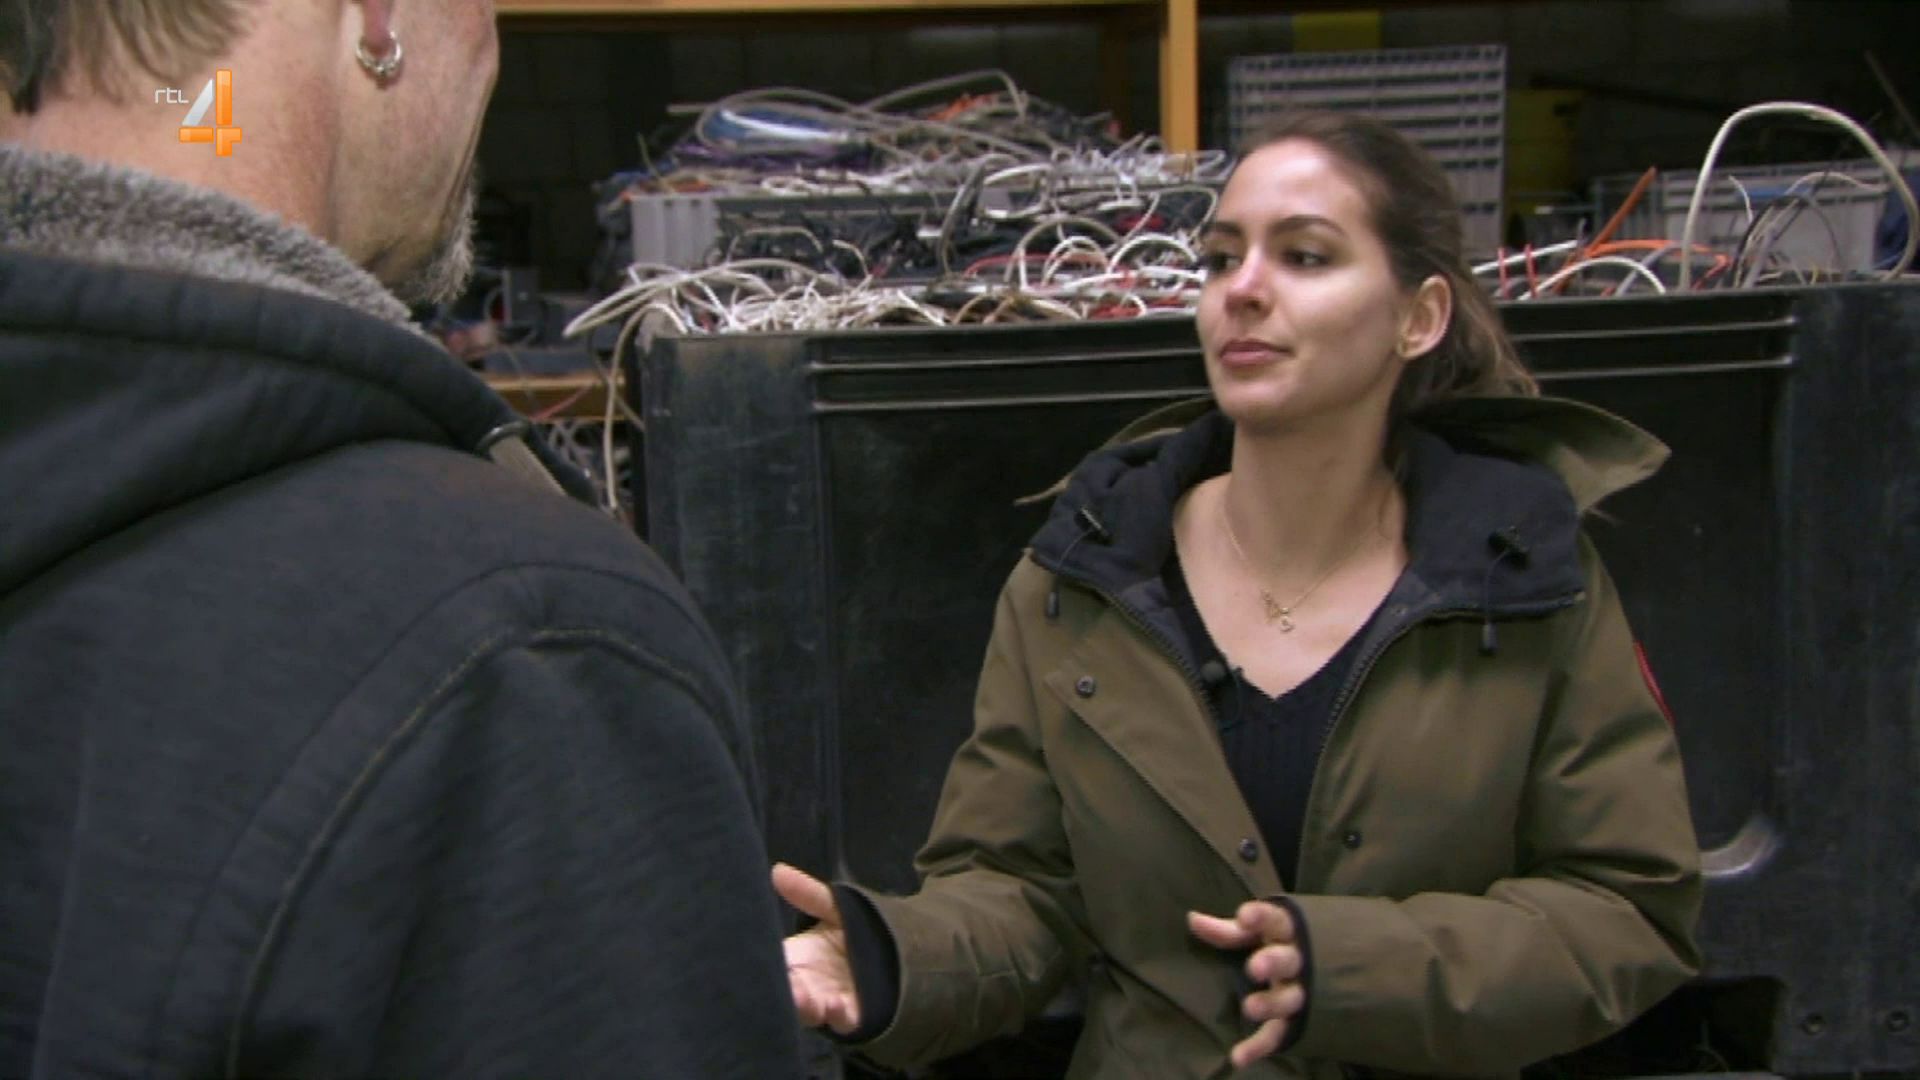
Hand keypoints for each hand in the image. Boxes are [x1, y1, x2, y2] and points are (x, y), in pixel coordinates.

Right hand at [772, 862, 862, 1034]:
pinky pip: (844, 1020)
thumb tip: (777, 870)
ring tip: (804, 999)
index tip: (757, 964)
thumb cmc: (854, 931)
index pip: (774, 966)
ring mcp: (828, 1000)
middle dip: (784, 992)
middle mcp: (806, 984)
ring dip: (805, 1008)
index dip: (764, 968)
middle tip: (783, 986)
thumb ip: (808, 894)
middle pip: (787, 993)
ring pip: (810, 1011)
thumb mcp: (833, 908)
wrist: (894, 951)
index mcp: (795, 960)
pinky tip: (836, 1006)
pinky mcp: (854, 1012)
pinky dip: (838, 1016)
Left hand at [1189, 902, 1305, 1069]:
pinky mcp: (1295, 1021)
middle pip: (1289, 961)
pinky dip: (1260, 1047)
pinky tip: (1238, 1057)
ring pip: (1290, 999)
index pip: (1276, 920)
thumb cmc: (1279, 946)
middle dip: (1273, 962)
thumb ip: (1229, 931)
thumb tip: (1192, 918)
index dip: (1261, 917)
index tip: (1245, 916)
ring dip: (1272, 1004)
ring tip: (1250, 1008)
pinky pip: (1279, 1033)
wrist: (1339, 972)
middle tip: (1255, 968)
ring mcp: (1299, 993)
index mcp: (1286, 933)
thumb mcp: (1257, 935)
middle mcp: (1297, 963)